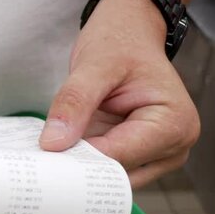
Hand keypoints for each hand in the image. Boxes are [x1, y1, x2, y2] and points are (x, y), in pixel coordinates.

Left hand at [39, 0, 199, 187]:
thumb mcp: (94, 65)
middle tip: (41, 159)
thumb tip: (53, 144)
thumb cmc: (120, 44)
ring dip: (80, 166)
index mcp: (173, 124)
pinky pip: (106, 169)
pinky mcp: (137, 156)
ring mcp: (156, 156)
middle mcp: (172, 146)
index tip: (45, 159)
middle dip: (79, 167)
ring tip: (51, 151)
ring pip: (109, 178)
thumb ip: (74, 103)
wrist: (129, 35)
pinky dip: (84, 161)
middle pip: (116, 174)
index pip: (118, 158)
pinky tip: (63, 149)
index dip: (79, 160)